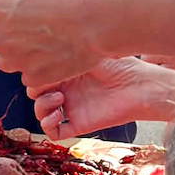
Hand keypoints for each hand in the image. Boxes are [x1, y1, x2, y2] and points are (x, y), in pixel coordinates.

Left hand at [0, 0, 114, 86]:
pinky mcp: (35, 76)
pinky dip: (36, 68)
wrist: (97, 17)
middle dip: (4, 30)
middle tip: (28, 25)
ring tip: (36, 45)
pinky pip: (27, 75)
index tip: (18, 4)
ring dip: (14, 53)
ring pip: (2, 60)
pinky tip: (52, 58)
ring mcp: (15, 59)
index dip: (2, 4)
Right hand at [31, 57, 165, 140]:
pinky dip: (48, 126)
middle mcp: (66, 89)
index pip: (38, 75)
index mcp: (66, 71)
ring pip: (41, 112)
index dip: (34, 73)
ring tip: (58, 98)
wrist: (140, 87)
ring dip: (41, 106)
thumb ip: (66, 50)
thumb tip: (46, 42)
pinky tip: (56, 115)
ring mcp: (71, 107)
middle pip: (35, 93)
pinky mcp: (79, 124)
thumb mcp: (88, 51)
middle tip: (47, 84)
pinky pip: (54, 132)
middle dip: (35, 88)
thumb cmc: (119, 65)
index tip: (43, 68)